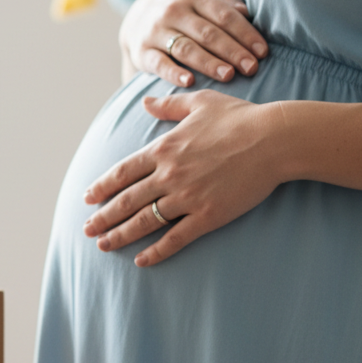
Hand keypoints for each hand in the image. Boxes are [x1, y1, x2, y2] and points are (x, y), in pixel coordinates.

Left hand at [83, 90, 283, 266]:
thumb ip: (169, 106)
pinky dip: (156, 251)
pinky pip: (175, 238)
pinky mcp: (207, 215)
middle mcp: (169, 175)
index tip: (86, 199)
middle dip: (102, 217)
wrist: (275, 139)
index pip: (122, 173)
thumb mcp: (200, 103)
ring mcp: (187, 197)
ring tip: (103, 245)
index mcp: (163, 149)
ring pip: (144, 221)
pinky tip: (141, 260)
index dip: (101, 187)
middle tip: (86, 230)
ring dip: (120, 235)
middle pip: (126, 201)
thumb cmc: (240, 118)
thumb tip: (147, 102)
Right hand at [119, 0, 268, 87]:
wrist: (139, 14)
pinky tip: (190, 81)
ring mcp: (157, 31)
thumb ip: (227, 0)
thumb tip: (246, 12)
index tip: (262, 52)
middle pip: (208, 33)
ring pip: (186, 48)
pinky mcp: (143, 51)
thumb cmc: (185, 6)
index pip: (225, 16)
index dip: (245, 34)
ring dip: (209, 63)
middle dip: (232, 51)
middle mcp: (174, 10)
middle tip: (251, 68)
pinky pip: (159, 63)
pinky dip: (174, 73)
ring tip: (229, 75)